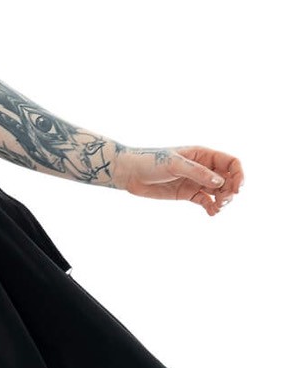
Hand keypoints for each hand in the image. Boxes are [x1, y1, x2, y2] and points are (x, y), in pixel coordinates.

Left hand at [114, 144, 244, 215]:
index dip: (239, 174)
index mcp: (202, 154)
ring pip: (219, 192)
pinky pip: (206, 201)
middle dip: (231, 191)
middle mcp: (202, 167)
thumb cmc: (150, 161)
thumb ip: (196, 172)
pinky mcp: (187, 194)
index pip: (230, 162)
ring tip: (217, 209)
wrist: (130, 173)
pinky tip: (211, 213)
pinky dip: (212, 208)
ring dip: (223, 201)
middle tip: (224, 202)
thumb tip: (219, 181)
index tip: (237, 189)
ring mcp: (195, 181)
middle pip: (228, 179)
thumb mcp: (174, 164)